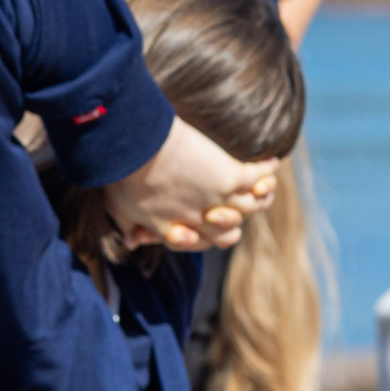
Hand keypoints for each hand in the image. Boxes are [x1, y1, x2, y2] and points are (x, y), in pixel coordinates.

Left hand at [104, 118, 278, 251]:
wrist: (135, 147)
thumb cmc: (120, 174)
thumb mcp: (119, 208)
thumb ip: (127, 226)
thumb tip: (131, 243)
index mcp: (174, 230)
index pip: (198, 243)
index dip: (197, 236)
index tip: (187, 223)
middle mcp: (200, 221)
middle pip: (229, 235)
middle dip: (229, 224)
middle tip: (221, 206)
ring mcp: (218, 199)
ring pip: (252, 209)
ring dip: (256, 198)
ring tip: (258, 184)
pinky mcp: (230, 177)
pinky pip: (259, 179)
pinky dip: (267, 171)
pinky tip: (270, 162)